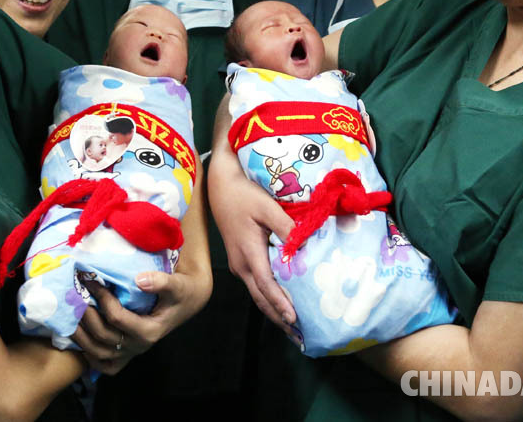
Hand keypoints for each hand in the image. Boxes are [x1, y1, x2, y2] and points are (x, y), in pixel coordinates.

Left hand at [72, 270, 209, 374]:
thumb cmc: (180, 291)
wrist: (186, 302)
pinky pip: (105, 364)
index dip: (102, 298)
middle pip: (103, 336)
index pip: (117, 317)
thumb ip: (161, 282)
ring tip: (70, 316)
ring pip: (98, 353)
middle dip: (86, 315)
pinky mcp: (127, 353)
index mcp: (149, 330)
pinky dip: (90, 356)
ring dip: (81, 336)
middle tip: (75, 295)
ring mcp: (132, 352)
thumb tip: (139, 280)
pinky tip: (81, 340)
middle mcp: (139, 345)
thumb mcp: (176, 284)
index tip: (91, 280)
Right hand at [208, 135, 297, 332]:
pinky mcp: (239, 259)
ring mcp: (238, 263)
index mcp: (248, 253)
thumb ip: (285, 227)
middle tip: (297, 335)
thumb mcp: (266, 207)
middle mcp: (240, 264)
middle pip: (260, 298)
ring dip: (273, 310)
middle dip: (278, 317)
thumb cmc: (242, 194)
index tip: (293, 319)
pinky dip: (268, 297)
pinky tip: (280, 302)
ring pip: (257, 293)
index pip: (266, 285)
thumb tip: (303, 247)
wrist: (219, 185)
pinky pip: (255, 284)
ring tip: (291, 327)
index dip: (280, 303)